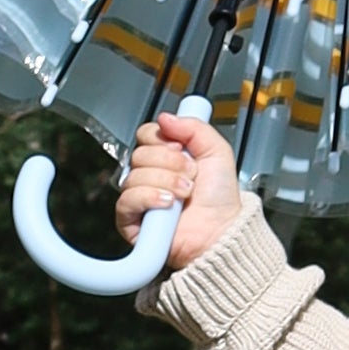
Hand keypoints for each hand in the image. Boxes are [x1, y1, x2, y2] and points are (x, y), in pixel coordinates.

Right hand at [124, 105, 243, 269]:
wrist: (221, 231)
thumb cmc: (220, 200)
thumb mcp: (217, 152)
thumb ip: (194, 128)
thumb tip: (165, 117)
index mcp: (166, 158)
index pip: (146, 134)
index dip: (162, 139)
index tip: (182, 149)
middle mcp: (150, 175)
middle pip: (140, 153)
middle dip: (170, 163)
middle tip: (190, 176)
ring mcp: (139, 197)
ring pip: (135, 175)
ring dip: (166, 182)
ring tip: (184, 194)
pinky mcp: (130, 220)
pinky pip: (128, 198)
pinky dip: (150, 197)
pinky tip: (167, 204)